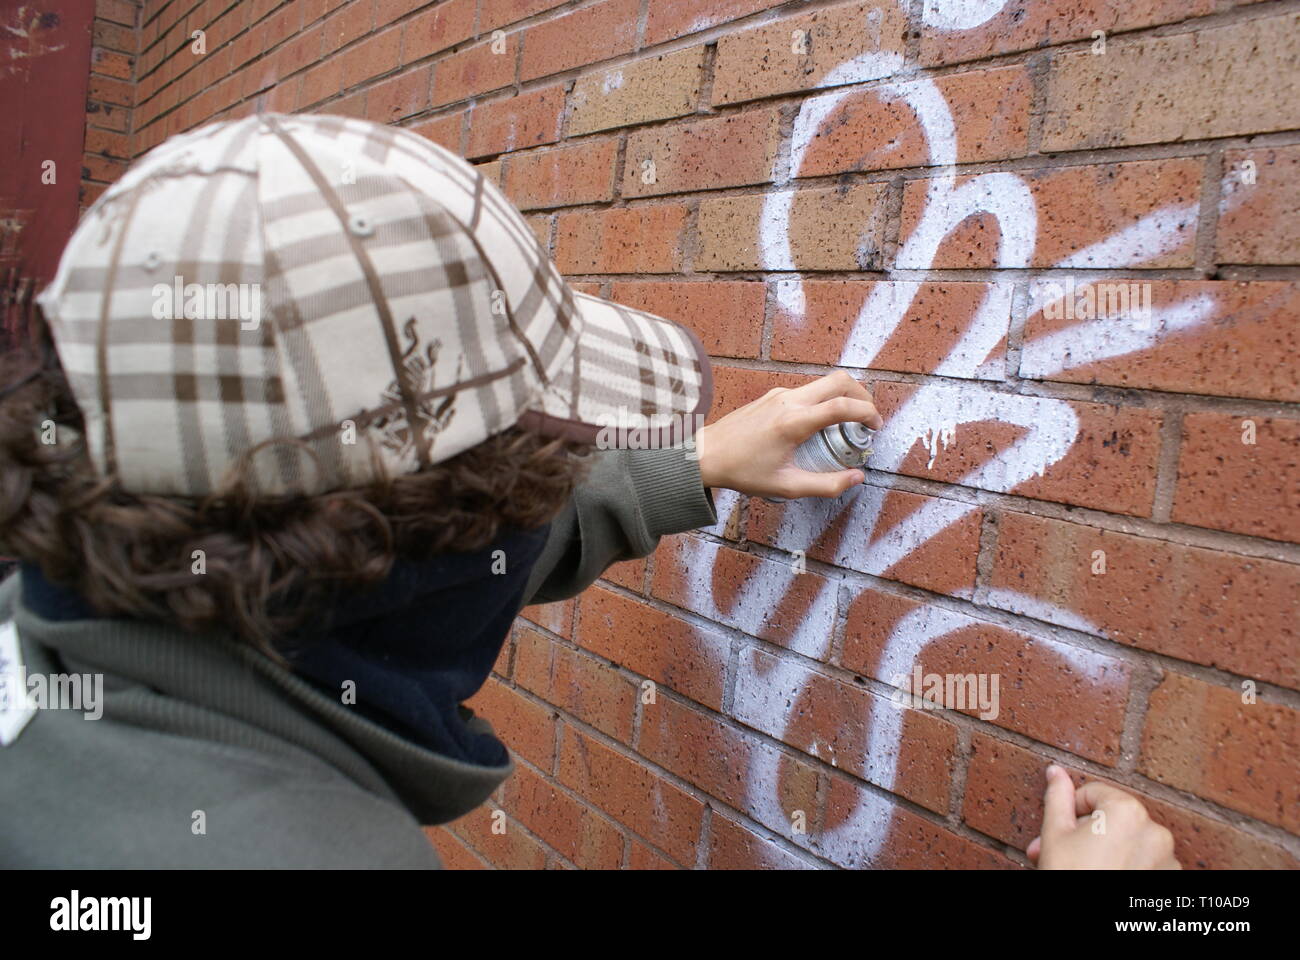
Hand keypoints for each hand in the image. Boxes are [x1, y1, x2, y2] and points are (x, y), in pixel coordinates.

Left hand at [693, 371, 881, 498]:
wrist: (706, 455)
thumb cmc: (742, 472)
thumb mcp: (786, 486)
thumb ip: (826, 484)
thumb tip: (857, 478)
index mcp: (794, 422)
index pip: (841, 407)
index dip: (867, 413)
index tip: (876, 426)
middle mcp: (788, 401)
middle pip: (839, 381)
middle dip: (862, 395)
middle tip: (870, 416)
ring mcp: (779, 395)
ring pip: (823, 382)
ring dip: (843, 396)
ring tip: (849, 421)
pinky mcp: (772, 396)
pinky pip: (807, 389)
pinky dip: (825, 398)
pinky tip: (822, 422)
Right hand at [1029, 765, 1179, 869]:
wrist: (1093, 930)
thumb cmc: (1071, 875)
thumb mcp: (1055, 833)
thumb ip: (1057, 796)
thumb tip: (1055, 771)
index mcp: (1127, 810)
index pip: (1092, 793)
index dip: (1071, 812)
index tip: (1060, 834)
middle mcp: (1155, 830)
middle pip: (1112, 818)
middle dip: (1085, 833)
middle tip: (1060, 852)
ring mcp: (1168, 858)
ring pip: (1128, 840)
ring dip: (1105, 849)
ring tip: (1082, 867)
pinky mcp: (1171, 879)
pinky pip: (1145, 861)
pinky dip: (1126, 865)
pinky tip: (1103, 874)